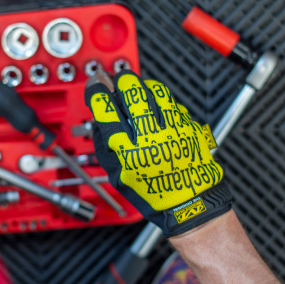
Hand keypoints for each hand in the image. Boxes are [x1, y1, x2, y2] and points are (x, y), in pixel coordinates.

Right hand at [84, 70, 232, 236]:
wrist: (188, 203)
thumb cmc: (151, 191)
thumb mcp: (117, 173)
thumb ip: (106, 144)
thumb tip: (101, 116)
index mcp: (128, 151)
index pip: (106, 108)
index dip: (96, 92)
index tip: (95, 89)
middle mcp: (151, 137)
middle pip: (132, 91)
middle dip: (121, 80)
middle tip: (118, 82)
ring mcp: (173, 129)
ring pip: (156, 90)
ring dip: (142, 85)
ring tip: (137, 90)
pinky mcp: (189, 127)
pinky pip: (172, 103)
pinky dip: (161, 101)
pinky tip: (156, 108)